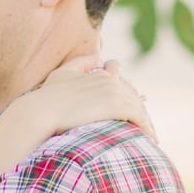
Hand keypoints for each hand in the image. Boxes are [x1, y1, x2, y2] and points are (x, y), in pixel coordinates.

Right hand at [32, 55, 157, 142]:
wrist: (43, 111)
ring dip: (146, 122)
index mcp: (100, 74)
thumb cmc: (47, 96)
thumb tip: (97, 54)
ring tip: (151, 137)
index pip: (122, 81)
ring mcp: (115, 92)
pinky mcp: (117, 107)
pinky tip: (150, 138)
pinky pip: (140, 117)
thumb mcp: (62, 73)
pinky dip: (147, 128)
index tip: (132, 106)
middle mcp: (111, 80)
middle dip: (139, 110)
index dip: (128, 94)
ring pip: (139, 107)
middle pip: (134, 96)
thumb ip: (80, 62)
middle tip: (146, 127)